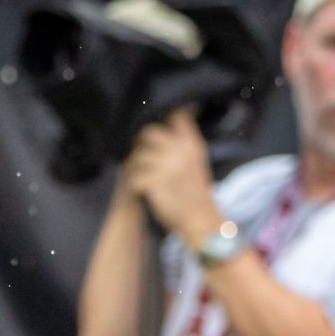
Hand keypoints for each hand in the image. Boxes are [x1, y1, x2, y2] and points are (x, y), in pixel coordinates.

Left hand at [121, 109, 222, 243]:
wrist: (201, 221)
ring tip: (139, 174)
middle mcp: (179, 151)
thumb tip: (177, 116)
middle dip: (141, 143)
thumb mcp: (197, 162)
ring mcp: (165, 166)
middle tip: (139, 152)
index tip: (157, 121)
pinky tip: (140, 189)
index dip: (164, 114)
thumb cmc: (197, 193)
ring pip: (137, 155)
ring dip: (135, 165)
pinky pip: (133, 176)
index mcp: (191, 144)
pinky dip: (134, 183)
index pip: (176, 116)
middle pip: (149, 133)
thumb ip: (185, 142)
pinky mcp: (152, 182)